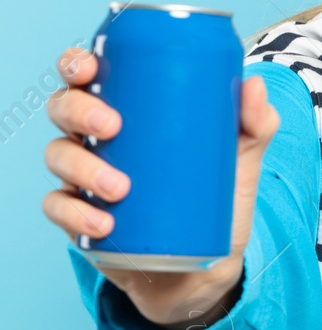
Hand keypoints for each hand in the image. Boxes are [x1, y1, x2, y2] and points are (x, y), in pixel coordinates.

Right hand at [41, 45, 279, 329]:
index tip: (92, 66)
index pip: (89, 76)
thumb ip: (255, 124)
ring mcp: (84, 178)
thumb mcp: (241, 161)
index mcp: (128, 111)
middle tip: (112, 127)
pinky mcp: (80, 218)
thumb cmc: (216, 200)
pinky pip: (59, 209)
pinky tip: (102, 223)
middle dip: (78, 111)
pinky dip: (75, 214)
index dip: (77, 63)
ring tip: (120, 187)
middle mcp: (98, 139)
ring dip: (81, 167)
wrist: (205, 266)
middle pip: (63, 108)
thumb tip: (254, 84)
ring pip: (58, 156)